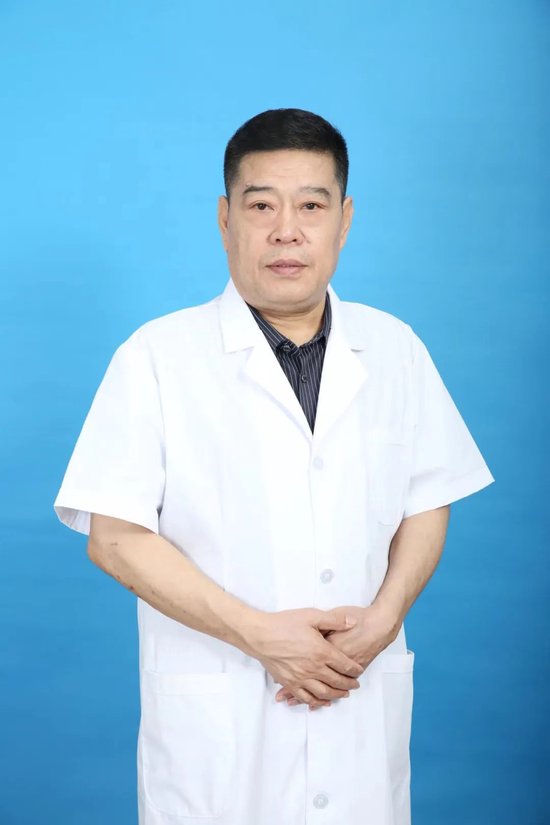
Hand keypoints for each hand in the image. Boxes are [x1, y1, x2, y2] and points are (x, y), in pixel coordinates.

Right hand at [274, 603, 398, 706]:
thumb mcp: (311, 615)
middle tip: (355, 685)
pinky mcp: (289, 683)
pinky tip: (322, 702)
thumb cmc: (284, 623)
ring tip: (343, 694)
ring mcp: (301, 678)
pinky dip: (316, 702)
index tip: (359, 671)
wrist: (260, 635)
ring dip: (336, 695)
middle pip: (337, 681)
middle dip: (349, 684)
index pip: (344, 665)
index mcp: (322, 652)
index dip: (354, 669)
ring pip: (324, 693)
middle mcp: (313, 669)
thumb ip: (334, 620)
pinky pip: (306, 698)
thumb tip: (353, 622)